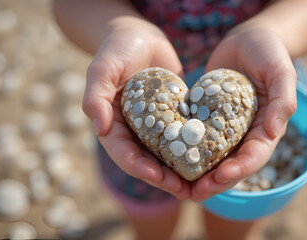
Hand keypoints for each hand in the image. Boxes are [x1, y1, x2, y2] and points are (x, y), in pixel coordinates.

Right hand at [83, 17, 189, 199]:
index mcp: (113, 124)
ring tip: (199, 183)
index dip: (138, 166)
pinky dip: (193, 150)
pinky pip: (182, 137)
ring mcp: (154, 125)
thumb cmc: (118, 47)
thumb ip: (96, 95)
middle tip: (184, 189)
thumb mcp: (103, 66)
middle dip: (163, 178)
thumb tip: (99, 128)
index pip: (123, 152)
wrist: (142, 36)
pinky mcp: (173, 117)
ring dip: (181, 171)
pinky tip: (210, 158)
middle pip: (147, 160)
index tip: (155, 176)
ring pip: (166, 155)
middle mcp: (133, 130)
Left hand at [191, 27, 296, 200]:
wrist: (247, 39)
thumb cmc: (269, 52)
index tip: (220, 177)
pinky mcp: (208, 119)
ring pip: (213, 158)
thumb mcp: (280, 70)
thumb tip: (275, 132)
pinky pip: (197, 137)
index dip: (240, 169)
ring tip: (180, 186)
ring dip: (199, 174)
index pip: (255, 155)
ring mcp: (226, 128)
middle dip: (216, 182)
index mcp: (267, 127)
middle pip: (233, 164)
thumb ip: (283, 99)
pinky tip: (169, 158)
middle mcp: (247, 133)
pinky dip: (186, 150)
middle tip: (194, 193)